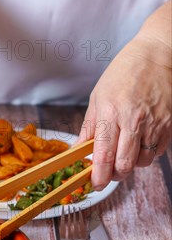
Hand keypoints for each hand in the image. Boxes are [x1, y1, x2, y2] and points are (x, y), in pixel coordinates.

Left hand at [77, 34, 171, 190]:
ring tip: (124, 152)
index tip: (94, 184)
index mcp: (110, 114)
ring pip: (142, 162)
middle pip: (124, 165)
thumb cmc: (123, 74)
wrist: (157, 55)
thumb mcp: (97, 98)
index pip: (103, 155)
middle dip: (114, 175)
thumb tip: (77, 151)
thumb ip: (89, 128)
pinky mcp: (170, 124)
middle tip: (108, 173)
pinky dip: (147, 154)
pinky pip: (158, 151)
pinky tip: (140, 142)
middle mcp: (133, 121)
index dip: (97, 176)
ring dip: (131, 164)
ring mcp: (155, 123)